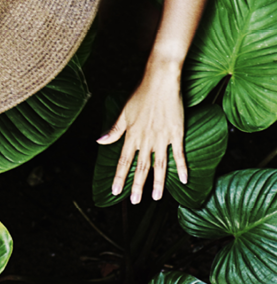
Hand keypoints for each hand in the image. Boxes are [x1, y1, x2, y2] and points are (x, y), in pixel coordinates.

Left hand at [97, 58, 186, 203]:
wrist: (160, 82)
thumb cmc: (141, 95)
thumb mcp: (123, 112)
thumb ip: (114, 130)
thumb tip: (100, 141)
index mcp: (131, 135)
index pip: (123, 161)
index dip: (120, 177)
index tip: (115, 191)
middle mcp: (146, 139)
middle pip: (141, 167)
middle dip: (137, 185)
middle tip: (134, 201)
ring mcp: (162, 138)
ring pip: (159, 165)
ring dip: (158, 183)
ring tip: (156, 198)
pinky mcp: (177, 133)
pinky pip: (179, 154)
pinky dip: (182, 167)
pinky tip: (184, 180)